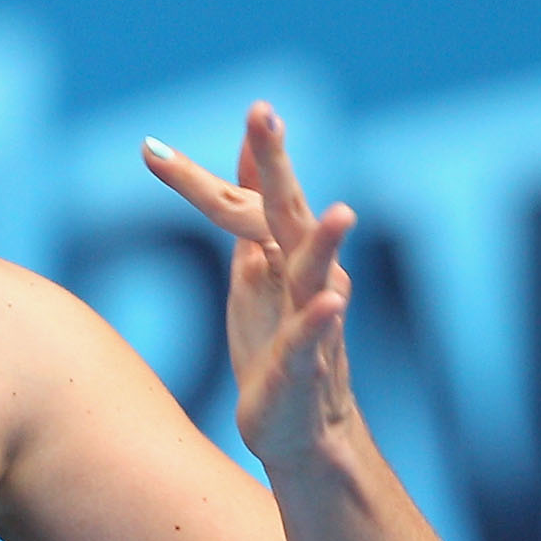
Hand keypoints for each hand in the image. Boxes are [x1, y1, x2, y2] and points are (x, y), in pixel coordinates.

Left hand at [141, 101, 358, 471]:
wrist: (299, 424)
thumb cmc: (273, 345)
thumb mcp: (253, 275)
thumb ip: (246, 224)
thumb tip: (239, 169)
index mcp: (281, 253)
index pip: (246, 198)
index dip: (225, 164)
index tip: (201, 126)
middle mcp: (303, 275)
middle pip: (285, 211)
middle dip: (277, 164)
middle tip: (265, 116)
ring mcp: (310, 317)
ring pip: (319, 272)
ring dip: (326, 241)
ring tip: (340, 211)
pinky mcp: (304, 364)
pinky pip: (313, 339)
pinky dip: (320, 320)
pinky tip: (332, 302)